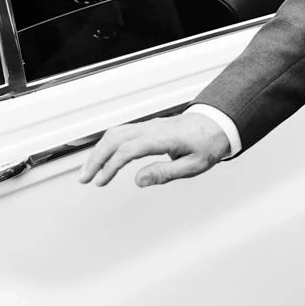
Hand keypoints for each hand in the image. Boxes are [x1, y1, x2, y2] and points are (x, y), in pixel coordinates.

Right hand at [78, 111, 231, 187]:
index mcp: (164, 138)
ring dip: (99, 151)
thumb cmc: (209, 144)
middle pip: (115, 138)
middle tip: (85, 179)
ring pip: (116, 133)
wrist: (219, 123)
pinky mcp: (149, 126)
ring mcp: (150, 125)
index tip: (101, 181)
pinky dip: (108, 145)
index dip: (111, 166)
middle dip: (96, 158)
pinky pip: (123, 132)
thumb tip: (138, 181)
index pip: (129, 149)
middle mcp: (154, 128)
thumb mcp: (194, 165)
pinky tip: (103, 158)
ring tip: (89, 172)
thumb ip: (165, 173)